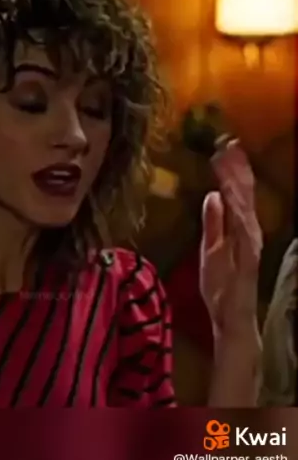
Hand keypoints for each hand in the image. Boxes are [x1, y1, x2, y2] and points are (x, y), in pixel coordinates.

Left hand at [199, 140, 262, 339]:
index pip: (236, 195)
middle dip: (236, 170)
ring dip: (237, 183)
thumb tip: (212, 195)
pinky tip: (232, 195)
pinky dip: (238, 210)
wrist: (229, 315)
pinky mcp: (247, 256)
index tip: (224, 149)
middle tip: (229, 144)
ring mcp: (249, 243)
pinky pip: (242, 229)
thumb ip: (213, 222)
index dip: (232, 172)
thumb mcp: (210, 247)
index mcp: (238, 228)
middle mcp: (248, 231)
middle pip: (243, 195)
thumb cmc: (220, 284)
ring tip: (230, 160)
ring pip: (244, 207)